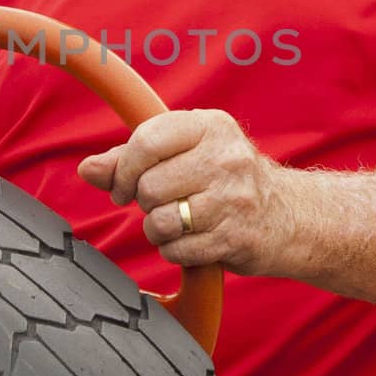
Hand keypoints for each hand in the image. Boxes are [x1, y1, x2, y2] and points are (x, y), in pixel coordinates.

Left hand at [77, 109, 294, 274]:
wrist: (288, 216)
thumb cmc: (226, 179)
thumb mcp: (186, 153)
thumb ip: (132, 158)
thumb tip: (88, 169)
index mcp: (210, 126)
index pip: (146, 141)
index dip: (123, 169)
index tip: (123, 185)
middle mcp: (226, 158)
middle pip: (148, 186)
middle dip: (144, 201)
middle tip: (161, 203)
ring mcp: (234, 199)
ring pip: (159, 221)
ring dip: (158, 228)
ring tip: (178, 221)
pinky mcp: (235, 238)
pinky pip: (176, 249)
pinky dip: (174, 249)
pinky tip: (193, 239)